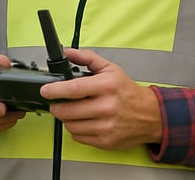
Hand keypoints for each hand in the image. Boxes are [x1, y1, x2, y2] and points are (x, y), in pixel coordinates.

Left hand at [39, 48, 162, 150]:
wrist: (149, 115)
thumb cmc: (127, 91)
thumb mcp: (110, 69)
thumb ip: (87, 58)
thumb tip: (68, 52)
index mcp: (106, 86)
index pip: (73, 89)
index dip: (55, 90)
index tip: (45, 90)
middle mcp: (106, 107)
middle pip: (68, 110)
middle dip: (56, 106)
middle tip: (57, 103)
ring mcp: (106, 127)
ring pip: (70, 125)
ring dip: (66, 118)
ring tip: (72, 111)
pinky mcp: (105, 142)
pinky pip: (78, 137)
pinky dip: (76, 129)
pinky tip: (83, 121)